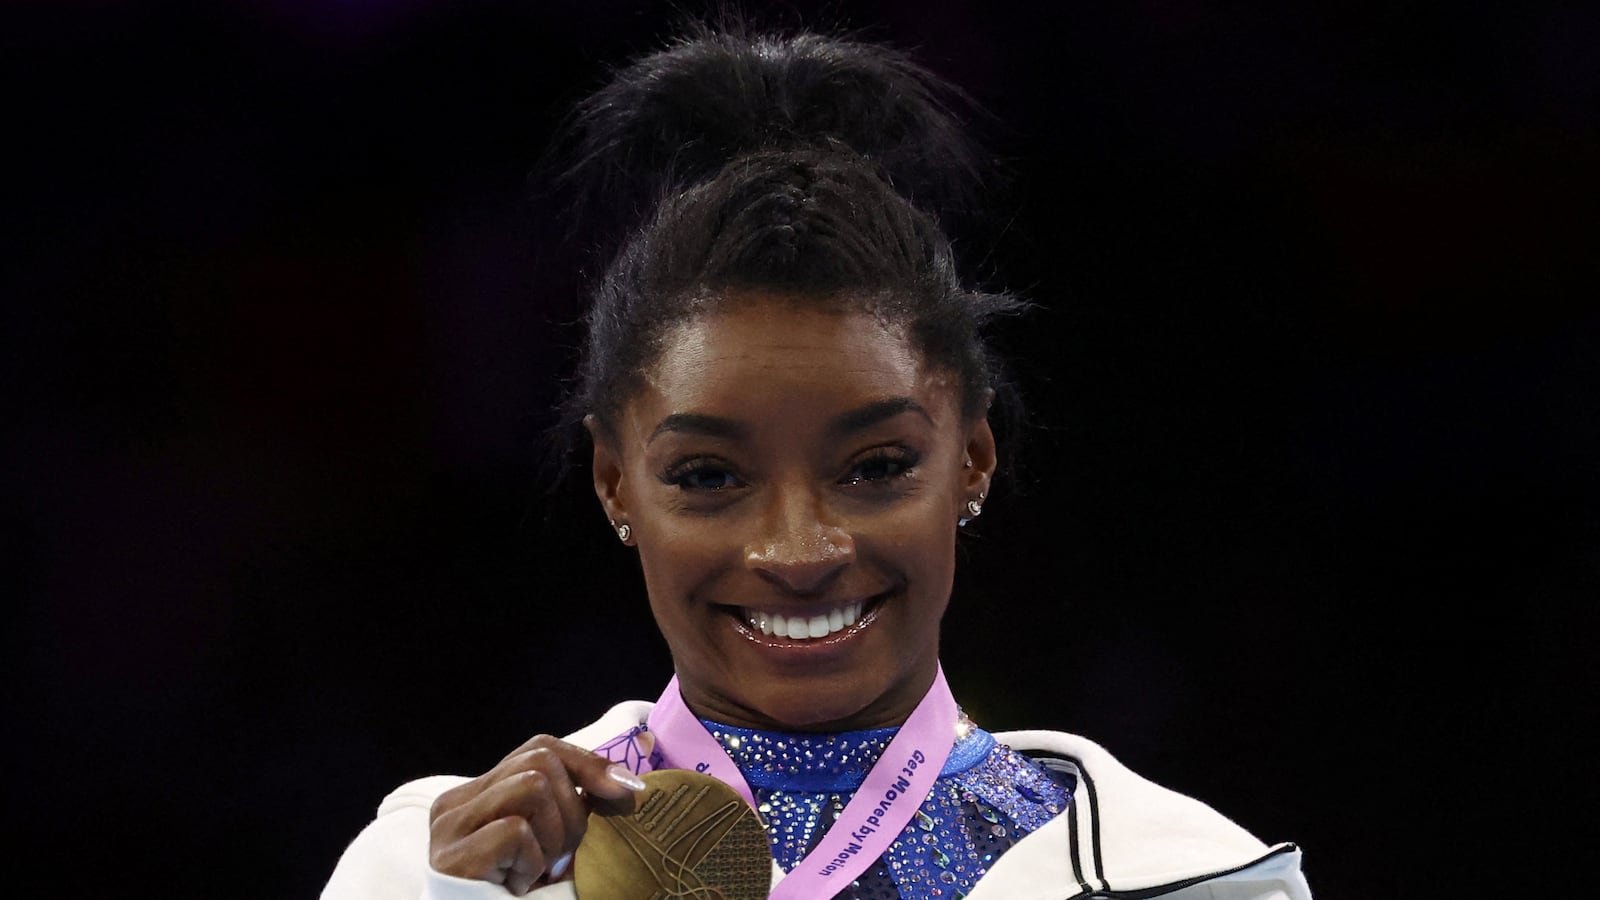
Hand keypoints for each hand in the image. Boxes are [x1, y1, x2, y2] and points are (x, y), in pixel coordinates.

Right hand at [429, 734, 648, 894]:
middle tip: (562, 859)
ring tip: (539, 872)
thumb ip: (569, 807)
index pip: (539, 748)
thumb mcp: (550, 843)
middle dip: (571, 810)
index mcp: (477, 795)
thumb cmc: (521, 896)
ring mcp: (449, 828)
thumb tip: (625, 782)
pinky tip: (516, 887)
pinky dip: (531, 863)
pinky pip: (516, 831)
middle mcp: (455, 803)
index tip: (626, 789)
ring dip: (553, 836)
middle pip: (539, 762)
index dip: (587, 763)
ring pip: (532, 786)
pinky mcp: (452, 857)